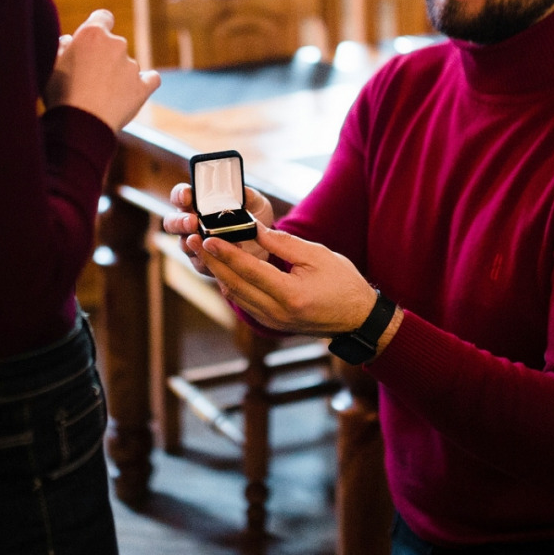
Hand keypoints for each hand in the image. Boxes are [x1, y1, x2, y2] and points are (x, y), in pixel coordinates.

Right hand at [46, 10, 158, 130]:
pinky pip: (151, 79)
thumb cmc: (60, 93)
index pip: (103, 17)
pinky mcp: (143, 87)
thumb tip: (69, 41)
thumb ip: (62, 47)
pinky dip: (144, 83)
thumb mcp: (50, 64)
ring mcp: (132, 66)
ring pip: (127, 65)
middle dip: (104, 57)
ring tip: (100, 97)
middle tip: (87, 78)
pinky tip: (134, 92)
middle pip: (114, 44)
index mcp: (92, 33)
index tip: (92, 39)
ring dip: (118, 75)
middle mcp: (116, 44)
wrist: (80, 124)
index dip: (98, 26)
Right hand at [162, 183, 274, 275]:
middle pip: (172, 222)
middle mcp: (191, 222)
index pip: (180, 196)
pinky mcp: (203, 262)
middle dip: (180, 221)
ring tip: (207, 240)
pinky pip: (199, 263)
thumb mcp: (254, 201)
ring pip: (183, 244)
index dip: (180, 195)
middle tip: (193, 221)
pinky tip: (223, 255)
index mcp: (197, 203)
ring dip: (192, 243)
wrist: (265, 243)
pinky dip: (209, 259)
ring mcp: (195, 244)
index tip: (187, 195)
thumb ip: (247, 196)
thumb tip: (241, 192)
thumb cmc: (253, 216)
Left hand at [188, 224, 380, 337]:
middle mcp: (276, 312)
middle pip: (234, 284)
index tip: (208, 237)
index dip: (225, 253)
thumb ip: (284, 243)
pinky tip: (224, 270)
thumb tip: (255, 230)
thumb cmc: (343, 282)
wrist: (357, 318)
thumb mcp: (317, 255)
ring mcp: (272, 321)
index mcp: (289, 294)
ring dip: (219, 273)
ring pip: (235, 296)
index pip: (248, 270)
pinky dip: (232, 286)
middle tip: (196, 240)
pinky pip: (244, 303)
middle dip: (213, 261)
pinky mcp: (272, 324)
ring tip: (205, 252)